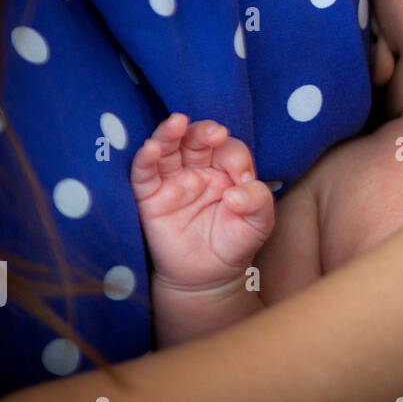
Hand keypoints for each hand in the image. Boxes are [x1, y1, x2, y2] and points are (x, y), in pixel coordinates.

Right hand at [130, 113, 275, 289]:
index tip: (244, 177)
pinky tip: (150, 148)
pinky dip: (144, 159)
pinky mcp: (150, 198)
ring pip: (167, 149)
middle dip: (204, 132)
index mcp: (225, 170)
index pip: (229, 149)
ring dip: (169, 134)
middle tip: (215, 134)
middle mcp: (197, 169)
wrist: (208, 278)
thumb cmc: (234, 244)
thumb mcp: (259, 225)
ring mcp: (172, 181)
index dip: (236, 157)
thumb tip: (236, 194)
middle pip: (196, 139)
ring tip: (177, 123)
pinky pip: (144, 174)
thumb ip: (258, 202)